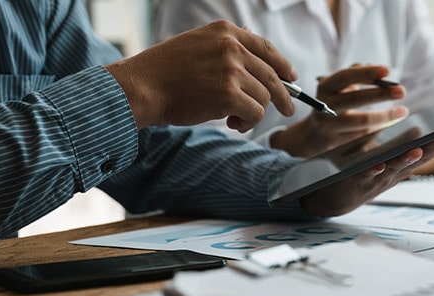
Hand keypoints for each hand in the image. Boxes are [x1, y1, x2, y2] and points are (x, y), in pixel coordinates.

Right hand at [104, 20, 296, 130]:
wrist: (143, 86)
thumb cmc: (165, 72)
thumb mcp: (197, 45)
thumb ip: (226, 48)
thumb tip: (254, 51)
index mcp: (225, 32)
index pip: (265, 47)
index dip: (282, 64)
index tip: (291, 77)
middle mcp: (232, 47)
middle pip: (272, 75)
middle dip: (284, 96)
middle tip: (288, 110)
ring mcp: (231, 70)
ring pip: (264, 97)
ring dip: (254, 113)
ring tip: (236, 119)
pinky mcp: (229, 94)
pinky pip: (255, 112)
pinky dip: (248, 122)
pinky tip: (233, 124)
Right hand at [272, 64, 407, 156]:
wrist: (313, 134)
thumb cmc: (334, 102)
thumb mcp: (339, 86)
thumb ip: (356, 73)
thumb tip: (379, 70)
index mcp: (325, 86)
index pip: (346, 76)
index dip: (367, 73)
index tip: (387, 70)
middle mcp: (324, 105)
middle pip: (355, 99)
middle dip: (381, 94)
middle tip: (401, 91)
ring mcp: (329, 126)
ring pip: (361, 122)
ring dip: (385, 116)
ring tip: (403, 111)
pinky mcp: (337, 142)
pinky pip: (363, 135)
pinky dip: (379, 128)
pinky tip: (391, 123)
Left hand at [299, 125, 433, 215]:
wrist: (332, 197)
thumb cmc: (361, 172)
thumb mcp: (385, 156)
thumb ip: (400, 143)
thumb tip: (420, 126)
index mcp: (403, 162)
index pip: (430, 145)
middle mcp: (395, 172)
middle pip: (420, 157)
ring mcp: (378, 179)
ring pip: (395, 168)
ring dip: (407, 160)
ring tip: (419, 149)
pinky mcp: (356, 182)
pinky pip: (366, 176)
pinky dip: (373, 170)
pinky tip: (379, 164)